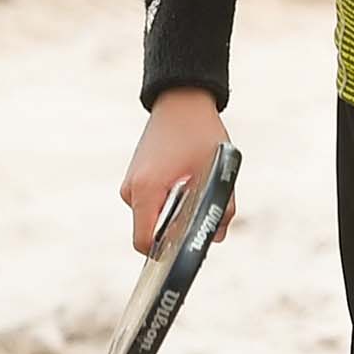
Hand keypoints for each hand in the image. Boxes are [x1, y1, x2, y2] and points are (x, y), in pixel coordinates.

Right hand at [121, 90, 232, 255]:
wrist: (181, 100)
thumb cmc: (199, 133)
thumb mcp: (218, 172)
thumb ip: (221, 208)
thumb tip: (215, 237)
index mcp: (145, 190)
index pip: (145, 243)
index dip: (167, 254)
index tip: (190, 249)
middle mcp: (132, 191)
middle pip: (151, 233)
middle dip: (178, 233)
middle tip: (205, 216)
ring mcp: (131, 185)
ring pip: (154, 219)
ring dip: (176, 215)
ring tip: (198, 190)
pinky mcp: (137, 179)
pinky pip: (153, 205)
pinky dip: (172, 203)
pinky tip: (189, 184)